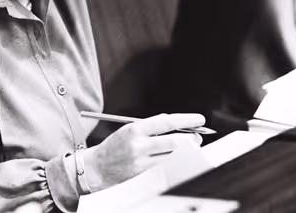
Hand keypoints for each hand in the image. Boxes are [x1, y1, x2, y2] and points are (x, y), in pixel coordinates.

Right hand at [81, 113, 204, 190]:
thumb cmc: (115, 146)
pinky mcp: (142, 176)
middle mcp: (138, 145)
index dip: (186, 120)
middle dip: (191, 139)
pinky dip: (174, 163)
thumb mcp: (130, 129)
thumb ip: (152, 127)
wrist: (97, 168)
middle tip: (198, 136)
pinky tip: (178, 160)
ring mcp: (141, 162)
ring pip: (172, 157)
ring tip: (191, 148)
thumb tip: (177, 127)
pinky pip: (164, 168)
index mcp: (135, 129)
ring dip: (185, 153)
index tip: (199, 119)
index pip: (167, 122)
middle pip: (174, 142)